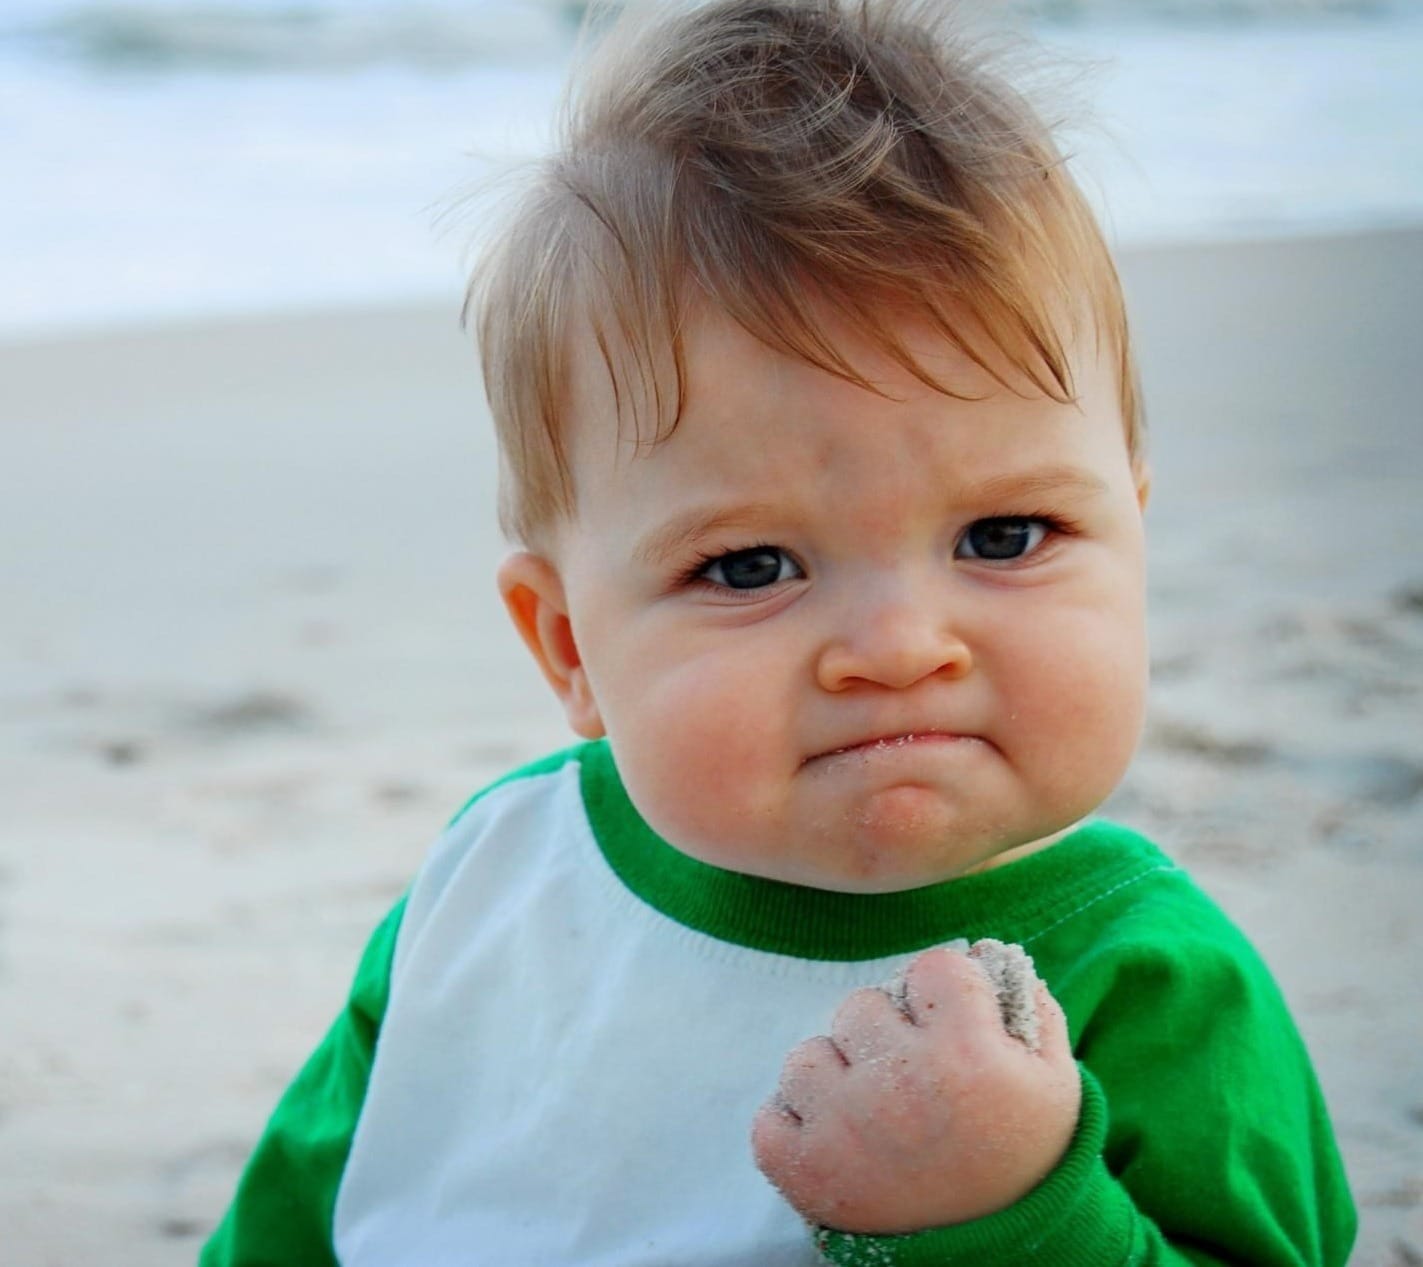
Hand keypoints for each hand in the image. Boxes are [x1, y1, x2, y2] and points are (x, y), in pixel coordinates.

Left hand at [751, 943, 1079, 1234]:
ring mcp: (846, 1126)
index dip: (944, 992)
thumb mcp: (1053, 1079)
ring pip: (807, 1055)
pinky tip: (834, 1141)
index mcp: (966, 1053)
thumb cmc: (1025, 1155)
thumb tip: (984, 952)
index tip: (953, 1024)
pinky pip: (768, 1119)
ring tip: (871, 1112)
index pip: (933, 966)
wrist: (1003, 1253)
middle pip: (859, 1005)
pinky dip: (792, 1128)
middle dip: (884, 1034)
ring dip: (834, 1077)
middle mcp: (900, 1083)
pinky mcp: (807, 1171)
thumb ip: (1027, 1004)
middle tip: (912, 1077)